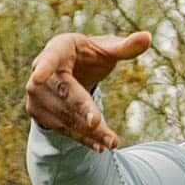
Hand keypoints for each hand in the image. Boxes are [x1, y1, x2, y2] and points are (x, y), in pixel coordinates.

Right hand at [25, 24, 157, 152]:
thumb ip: (125, 46)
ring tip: (112, 142)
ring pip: (65, 116)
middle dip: (82, 110)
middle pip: (65, 93)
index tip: (38, 77)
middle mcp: (40, 73)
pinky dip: (82, 138)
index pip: (50, 58)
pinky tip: (99, 146)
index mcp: (58, 49)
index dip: (44, 67)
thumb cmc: (89, 56)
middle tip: (97, 123)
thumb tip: (148, 38)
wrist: (68, 73)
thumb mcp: (106, 49)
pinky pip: (62, 128)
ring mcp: (36, 96)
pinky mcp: (38, 114)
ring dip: (88, 131)